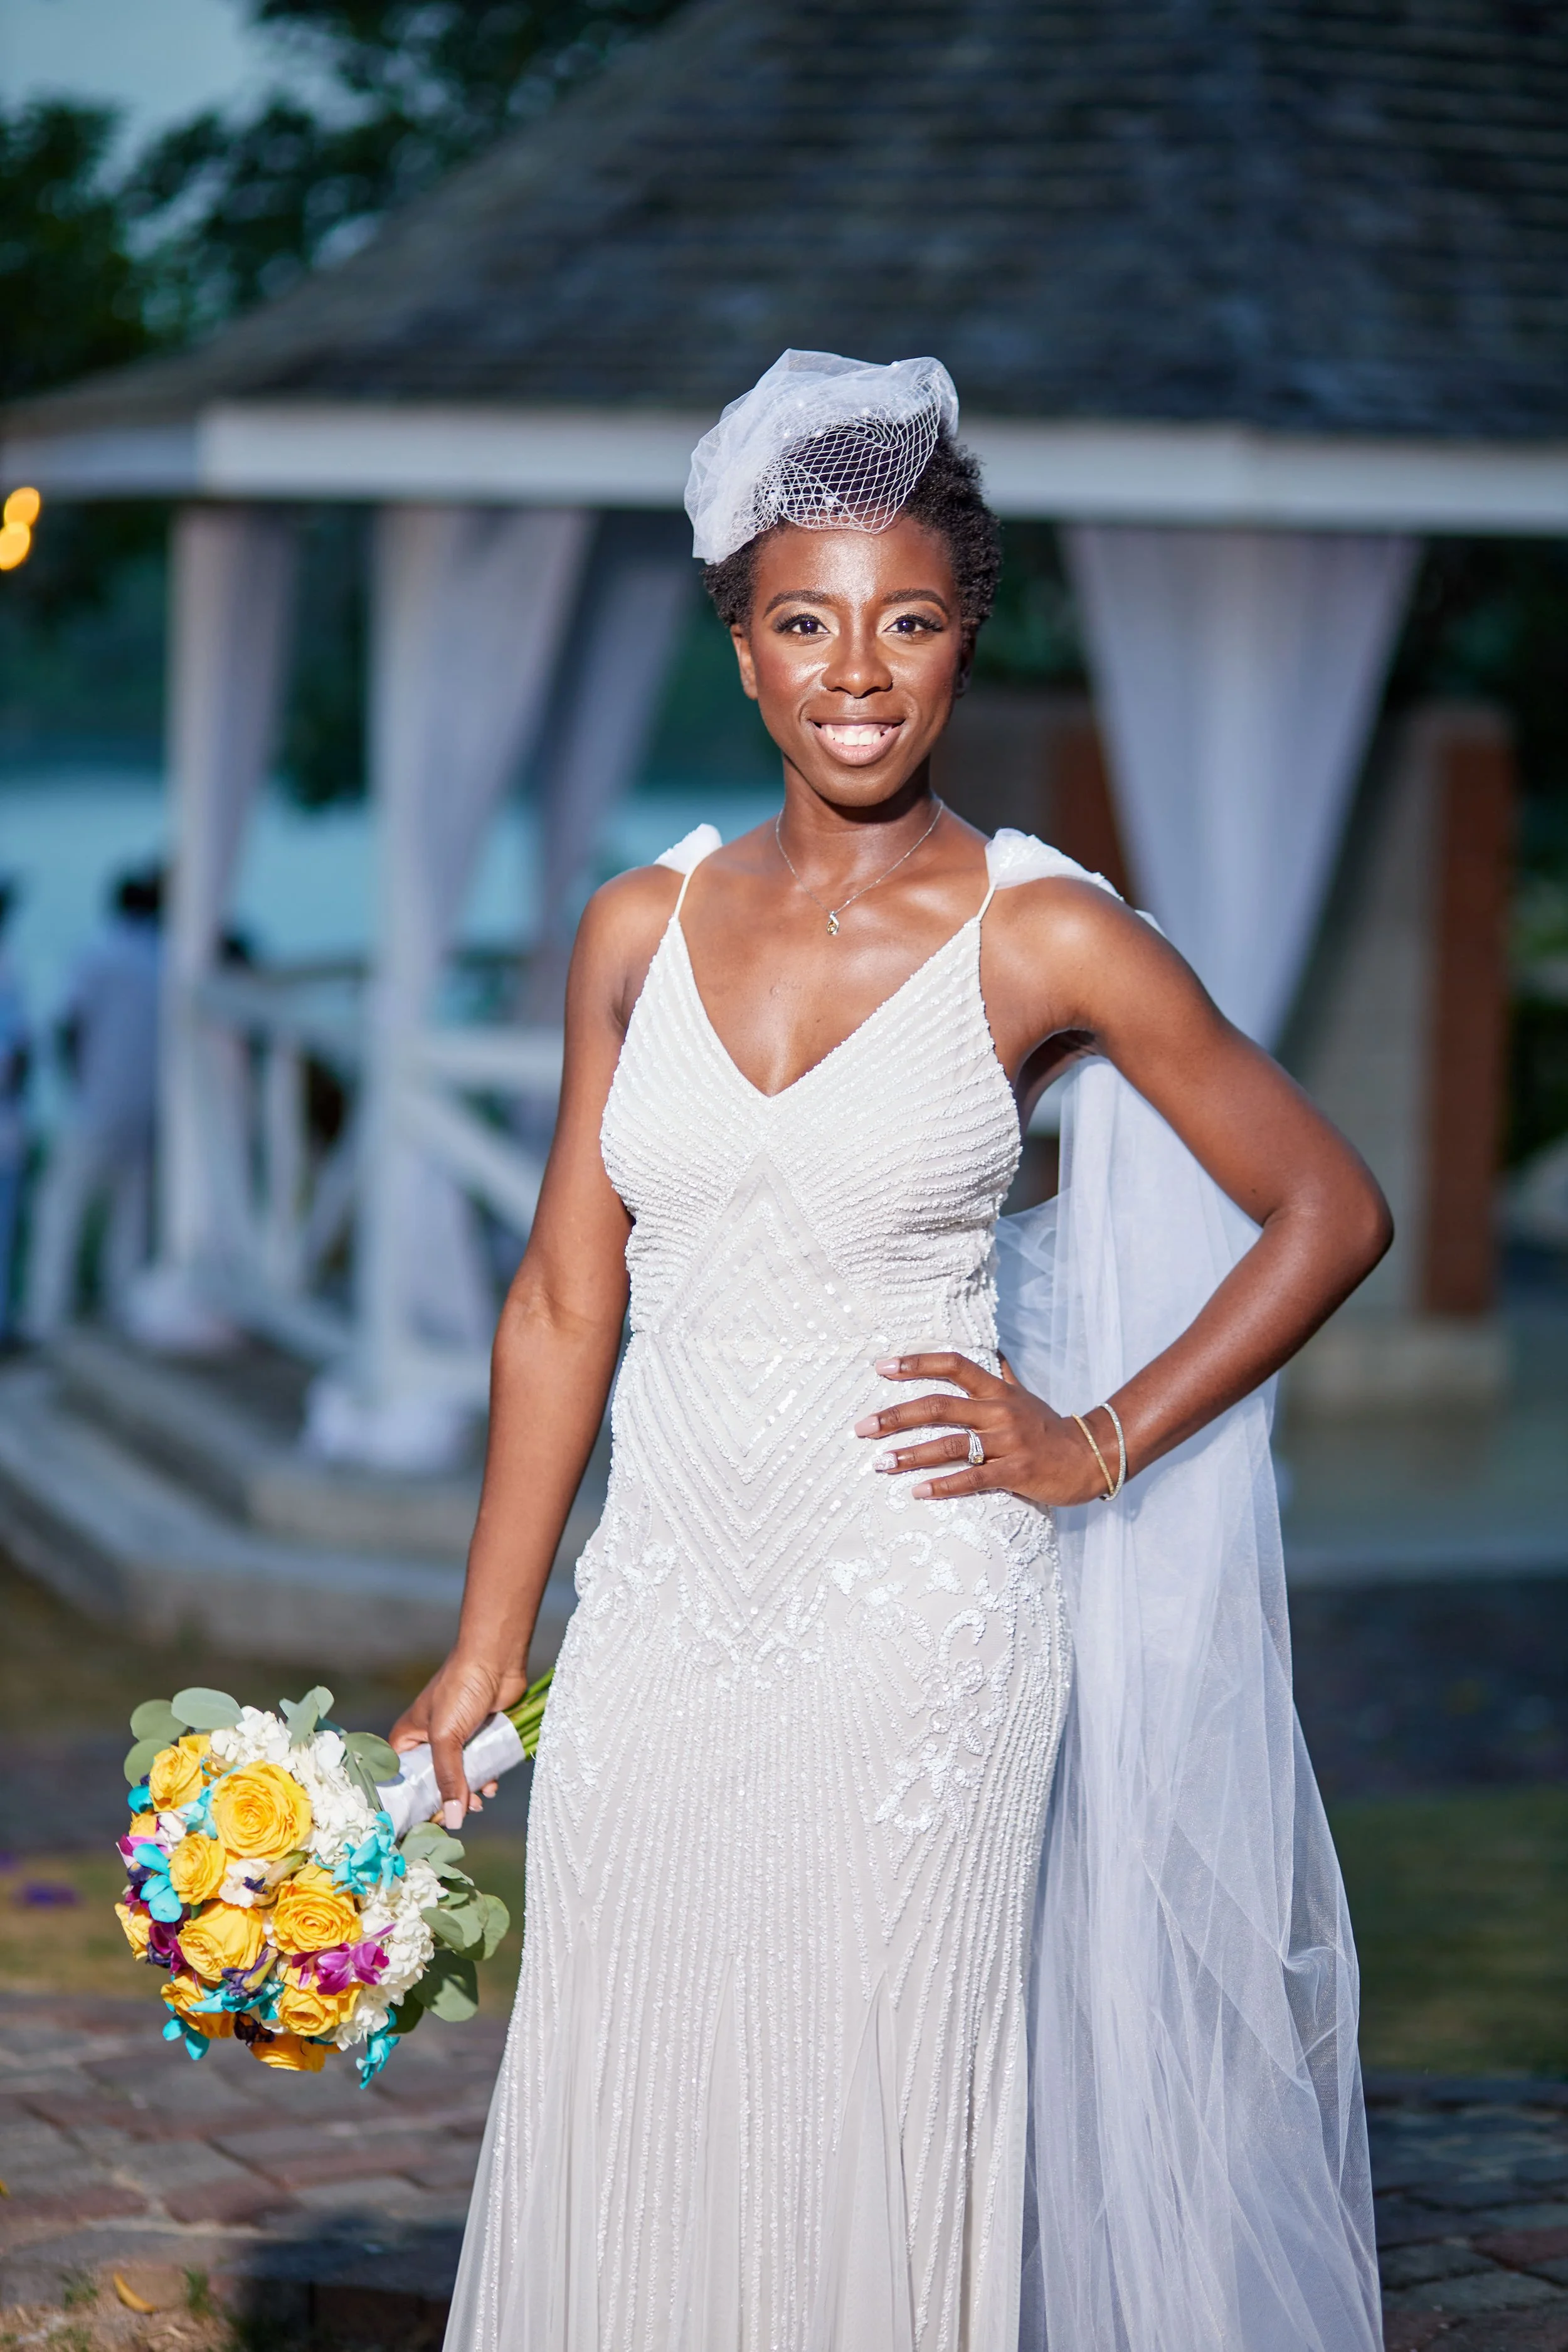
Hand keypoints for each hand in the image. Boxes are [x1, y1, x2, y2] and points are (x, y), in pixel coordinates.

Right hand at [389, 1650, 526, 1830]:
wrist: (496, 1659)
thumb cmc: (461, 1689)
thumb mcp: (446, 1737)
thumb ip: (448, 1778)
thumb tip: (453, 1819)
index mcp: (408, 1738)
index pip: (404, 1780)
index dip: (416, 1802)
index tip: (431, 1822)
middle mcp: (428, 1741)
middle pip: (433, 1783)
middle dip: (449, 1799)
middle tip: (462, 1813)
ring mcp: (455, 1739)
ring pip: (459, 1778)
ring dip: (470, 1791)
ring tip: (480, 1798)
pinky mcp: (479, 1737)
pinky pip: (479, 1767)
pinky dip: (485, 1778)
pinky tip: (492, 1784)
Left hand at [854, 1352, 1119, 1507]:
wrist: (1092, 1458)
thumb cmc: (1050, 1429)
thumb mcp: (1025, 1397)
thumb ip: (1004, 1377)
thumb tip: (994, 1353)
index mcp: (997, 1391)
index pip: (953, 1366)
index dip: (916, 1363)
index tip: (881, 1367)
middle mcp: (998, 1412)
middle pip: (939, 1406)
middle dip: (896, 1416)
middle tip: (862, 1428)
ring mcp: (1007, 1442)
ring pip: (950, 1445)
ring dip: (910, 1455)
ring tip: (880, 1464)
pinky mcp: (1016, 1473)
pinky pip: (973, 1479)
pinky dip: (943, 1486)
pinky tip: (917, 1492)